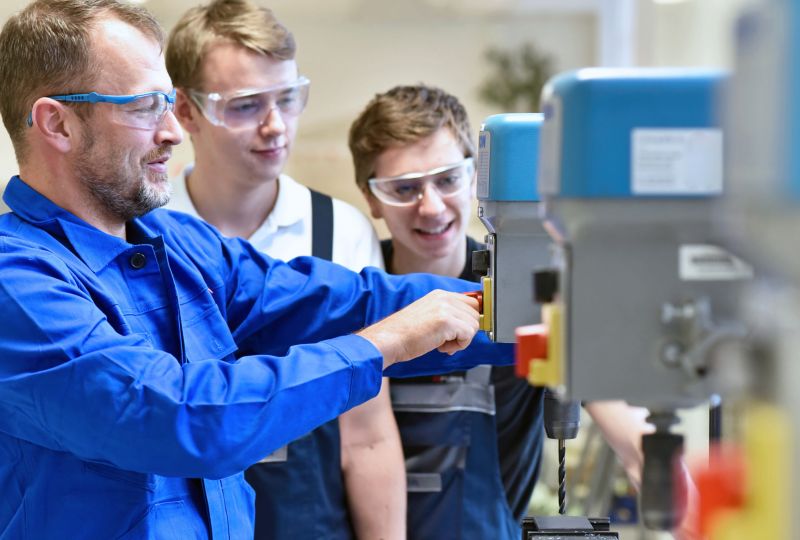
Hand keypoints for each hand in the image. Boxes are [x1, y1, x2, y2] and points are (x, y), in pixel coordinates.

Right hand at [356, 289, 479, 368]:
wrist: (389, 340)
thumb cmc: (404, 334)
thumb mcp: (428, 316)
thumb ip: (447, 315)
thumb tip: (468, 323)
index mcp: (439, 295)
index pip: (471, 301)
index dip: (469, 319)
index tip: (464, 330)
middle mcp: (444, 297)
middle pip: (476, 312)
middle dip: (466, 330)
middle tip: (449, 340)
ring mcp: (446, 308)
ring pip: (474, 324)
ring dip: (462, 339)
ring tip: (442, 344)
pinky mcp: (447, 321)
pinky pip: (468, 334)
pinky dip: (459, 346)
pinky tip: (441, 347)